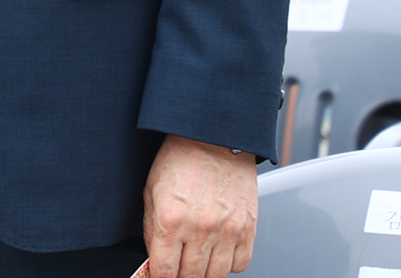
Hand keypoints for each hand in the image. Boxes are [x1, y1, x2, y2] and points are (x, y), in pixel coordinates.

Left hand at [140, 135, 256, 277]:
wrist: (213, 136)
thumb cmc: (181, 159)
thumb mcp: (152, 192)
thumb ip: (153, 231)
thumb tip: (156, 261)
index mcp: (171, 219)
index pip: (164, 272)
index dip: (161, 276)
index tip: (162, 272)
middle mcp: (200, 228)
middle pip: (190, 277)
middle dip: (181, 274)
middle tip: (179, 264)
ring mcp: (227, 229)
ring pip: (215, 276)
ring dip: (204, 272)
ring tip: (198, 258)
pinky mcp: (248, 226)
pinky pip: (240, 264)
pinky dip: (229, 263)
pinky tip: (219, 250)